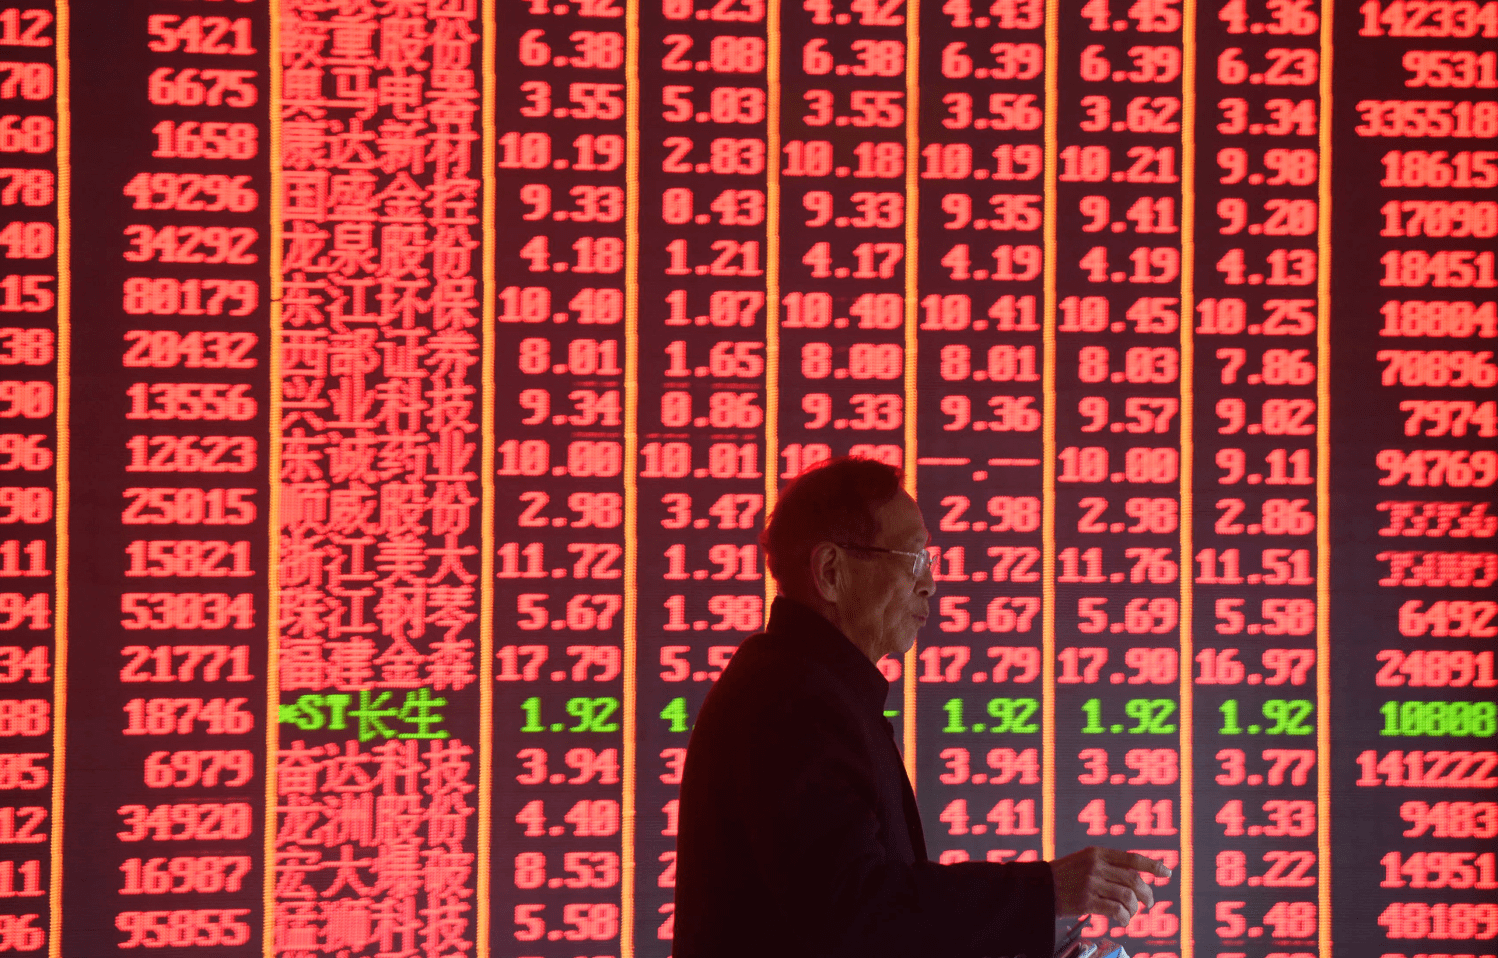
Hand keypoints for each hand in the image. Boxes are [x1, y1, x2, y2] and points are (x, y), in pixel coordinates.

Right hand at [1050, 846, 1170, 924]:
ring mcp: (1091, 883)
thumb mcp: (1084, 860)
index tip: (1167, 873)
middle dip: (1147, 894)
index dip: (1152, 865)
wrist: (1039, 887)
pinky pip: (1115, 911)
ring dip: (1135, 909)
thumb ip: (1108, 865)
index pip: (1132, 858)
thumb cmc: (1064, 875)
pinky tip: (1123, 921)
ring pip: (1127, 897)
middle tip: (1149, 903)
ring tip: (1132, 914)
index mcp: (1097, 852)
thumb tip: (1137, 877)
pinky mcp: (1086, 901)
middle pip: (1133, 880)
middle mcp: (1096, 866)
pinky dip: (1124, 918)